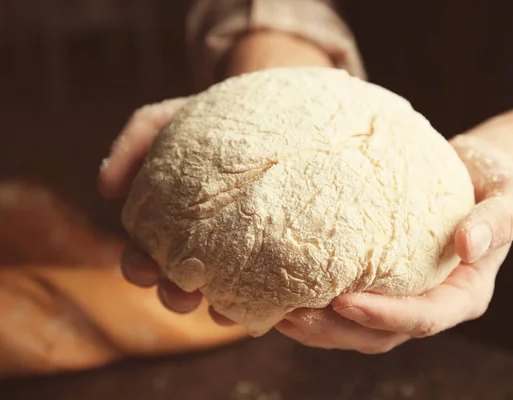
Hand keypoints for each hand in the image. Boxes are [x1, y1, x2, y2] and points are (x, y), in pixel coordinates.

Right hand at [99, 32, 333, 314]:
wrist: (267, 112)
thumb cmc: (210, 118)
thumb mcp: (164, 119)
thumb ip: (131, 145)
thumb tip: (104, 188)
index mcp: (166, 223)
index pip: (143, 255)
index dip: (139, 268)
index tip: (145, 267)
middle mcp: (197, 242)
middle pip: (177, 283)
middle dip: (173, 296)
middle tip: (182, 294)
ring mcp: (235, 250)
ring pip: (220, 293)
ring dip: (216, 308)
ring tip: (223, 310)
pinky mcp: (271, 250)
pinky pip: (263, 283)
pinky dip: (258, 297)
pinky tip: (264, 300)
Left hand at [275, 134, 512, 353]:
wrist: (474, 167)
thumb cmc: (494, 177)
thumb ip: (500, 218)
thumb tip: (469, 245)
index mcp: (465, 293)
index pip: (425, 318)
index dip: (385, 316)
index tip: (344, 301)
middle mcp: (433, 302)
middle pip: (382, 335)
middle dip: (336, 331)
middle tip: (292, 316)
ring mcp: (405, 295)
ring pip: (359, 329)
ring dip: (320, 327)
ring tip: (279, 313)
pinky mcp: (383, 281)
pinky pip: (349, 304)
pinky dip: (320, 305)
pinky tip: (288, 291)